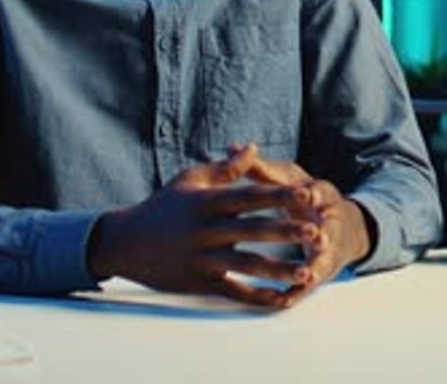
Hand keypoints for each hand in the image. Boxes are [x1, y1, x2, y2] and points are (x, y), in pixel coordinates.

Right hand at [87, 145, 326, 308]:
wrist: (127, 243)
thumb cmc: (162, 206)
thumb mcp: (190, 180)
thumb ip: (225, 168)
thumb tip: (254, 148)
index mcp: (207, 202)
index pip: (249, 197)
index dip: (279, 195)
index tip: (307, 193)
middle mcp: (207, 230)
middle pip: (254, 230)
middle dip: (288, 232)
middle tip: (319, 232)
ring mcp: (203, 259)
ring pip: (248, 265)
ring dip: (280, 269)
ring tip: (308, 271)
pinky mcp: (201, 284)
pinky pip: (235, 292)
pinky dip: (260, 297)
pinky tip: (283, 298)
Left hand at [245, 154, 373, 307]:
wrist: (338, 227)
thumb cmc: (302, 196)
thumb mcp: (288, 179)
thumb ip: (261, 168)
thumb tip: (231, 147)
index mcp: (321, 195)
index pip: (321, 191)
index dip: (314, 193)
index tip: (306, 194)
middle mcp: (328, 222)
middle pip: (328, 227)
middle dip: (322, 232)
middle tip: (317, 237)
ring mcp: (326, 250)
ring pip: (322, 260)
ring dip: (315, 267)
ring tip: (304, 275)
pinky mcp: (318, 272)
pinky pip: (308, 286)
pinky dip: (298, 292)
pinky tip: (283, 300)